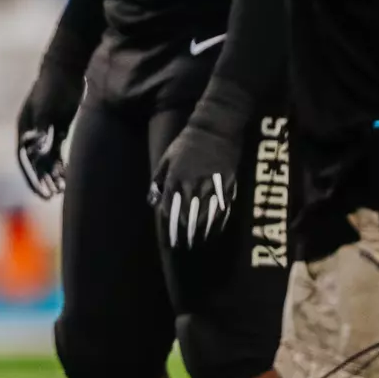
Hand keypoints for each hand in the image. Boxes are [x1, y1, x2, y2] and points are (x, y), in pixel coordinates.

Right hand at [16, 58, 85, 199]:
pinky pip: (58, 151)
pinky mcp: (59, 128)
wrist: (66, 70)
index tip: (41, 192)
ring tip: (61, 190)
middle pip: (36, 162)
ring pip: (48, 158)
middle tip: (52, 196)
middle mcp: (33, 132)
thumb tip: (34, 152)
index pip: (25, 158)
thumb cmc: (52, 88)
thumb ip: (41, 131)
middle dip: (43, 179)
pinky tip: (67, 176)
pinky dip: (61, 163)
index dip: (32, 177)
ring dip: (53, 174)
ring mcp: (46, 131)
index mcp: (25, 128)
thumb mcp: (46, 110)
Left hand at [150, 116, 241, 249]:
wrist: (214, 130)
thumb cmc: (186, 144)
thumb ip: (158, 180)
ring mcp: (210, 185)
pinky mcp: (226, 184)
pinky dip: (217, 222)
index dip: (169, 227)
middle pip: (187, 215)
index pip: (170, 208)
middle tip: (183, 247)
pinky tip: (214, 231)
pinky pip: (221, 208)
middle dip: (184, 234)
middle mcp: (192, 184)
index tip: (169, 240)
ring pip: (204, 215)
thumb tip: (152, 201)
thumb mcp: (166, 158)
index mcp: (175, 178)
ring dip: (200, 231)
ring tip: (198, 244)